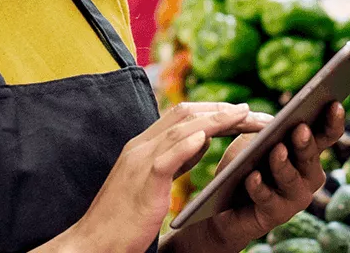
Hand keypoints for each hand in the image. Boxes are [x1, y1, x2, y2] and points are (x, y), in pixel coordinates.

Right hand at [69, 102, 270, 252]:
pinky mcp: (143, 183)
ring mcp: (140, 162)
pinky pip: (166, 159)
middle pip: (185, 114)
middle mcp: (141, 147)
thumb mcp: (153, 182)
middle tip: (255, 112)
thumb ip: (175, 159)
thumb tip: (202, 140)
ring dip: (216, 120)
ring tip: (244, 115)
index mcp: (143, 146)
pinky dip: (186, 145)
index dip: (213, 110)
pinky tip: (206, 137)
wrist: (94, 242)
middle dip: (223, 109)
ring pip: (180, 129)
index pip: (181, 115)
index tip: (242, 111)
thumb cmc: (124, 218)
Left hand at [183, 102, 345, 251]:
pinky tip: (252, 176)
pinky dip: (259, 187)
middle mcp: (308, 176)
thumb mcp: (254, 140)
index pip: (327, 135)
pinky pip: (268, 199)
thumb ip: (268, 129)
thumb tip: (275, 121)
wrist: (224, 205)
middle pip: (311, 156)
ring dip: (282, 164)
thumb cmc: (244, 166)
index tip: (334, 103)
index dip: (333, 121)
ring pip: (291, 179)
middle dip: (305, 143)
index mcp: (308, 152)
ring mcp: (295, 197)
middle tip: (300, 128)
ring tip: (276, 150)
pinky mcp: (276, 215)